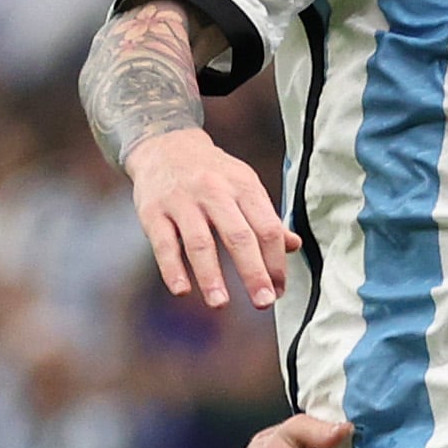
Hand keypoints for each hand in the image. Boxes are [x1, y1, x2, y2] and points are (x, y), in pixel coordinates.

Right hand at [128, 128, 293, 313]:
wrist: (164, 143)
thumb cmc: (213, 173)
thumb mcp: (244, 185)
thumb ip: (266, 217)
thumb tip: (294, 245)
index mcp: (243, 186)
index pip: (267, 228)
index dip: (276, 262)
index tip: (278, 290)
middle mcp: (214, 191)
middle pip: (238, 236)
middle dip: (253, 272)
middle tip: (263, 302)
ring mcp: (182, 201)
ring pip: (199, 242)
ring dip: (211, 276)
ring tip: (221, 304)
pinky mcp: (153, 211)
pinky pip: (164, 243)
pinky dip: (172, 269)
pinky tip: (182, 291)